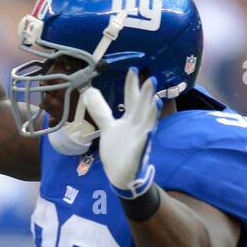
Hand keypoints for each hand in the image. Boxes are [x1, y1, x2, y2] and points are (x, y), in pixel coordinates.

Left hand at [84, 69, 159, 198]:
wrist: (121, 176)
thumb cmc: (118, 151)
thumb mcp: (108, 128)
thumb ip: (101, 111)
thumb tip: (89, 92)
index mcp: (129, 120)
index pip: (131, 99)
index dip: (132, 85)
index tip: (134, 70)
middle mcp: (136, 127)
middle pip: (141, 108)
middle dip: (146, 95)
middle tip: (151, 79)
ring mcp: (139, 141)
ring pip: (147, 125)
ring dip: (152, 115)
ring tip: (156, 102)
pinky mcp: (137, 156)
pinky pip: (143, 147)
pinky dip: (146, 140)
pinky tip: (148, 133)